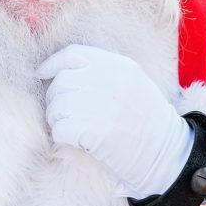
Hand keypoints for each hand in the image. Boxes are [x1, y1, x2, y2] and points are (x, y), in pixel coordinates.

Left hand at [35, 45, 192, 196]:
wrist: (164, 151)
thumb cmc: (145, 118)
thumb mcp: (132, 83)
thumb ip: (102, 72)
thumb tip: (60, 71)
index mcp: (120, 66)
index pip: (74, 54)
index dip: (52, 64)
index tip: (41, 74)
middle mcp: (111, 82)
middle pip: (61, 81)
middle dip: (55, 98)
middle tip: (64, 112)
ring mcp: (104, 107)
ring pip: (57, 106)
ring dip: (57, 118)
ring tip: (72, 126)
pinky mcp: (97, 133)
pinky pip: (60, 129)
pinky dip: (62, 136)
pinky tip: (77, 140)